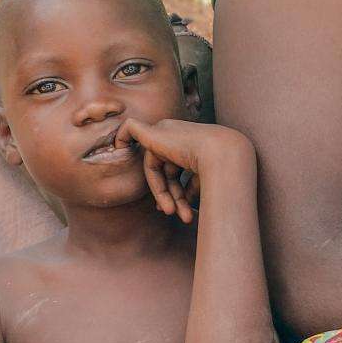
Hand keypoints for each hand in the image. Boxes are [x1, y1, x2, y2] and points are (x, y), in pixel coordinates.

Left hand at [121, 118, 252, 223]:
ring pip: (152, 166)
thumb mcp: (203, 182)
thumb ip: (188, 189)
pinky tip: (118, 152)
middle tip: (172, 213)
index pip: (172, 169)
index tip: (174, 209)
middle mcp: (176, 135)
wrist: (223, 155)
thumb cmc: (219, 170)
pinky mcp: (152, 132)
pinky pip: (130, 129)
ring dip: (161, 193)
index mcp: (189, 143)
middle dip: (168, 194)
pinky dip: (122, 139)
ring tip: (172, 212)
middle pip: (163, 169)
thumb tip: (179, 204)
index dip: (171, 191)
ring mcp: (163, 132)